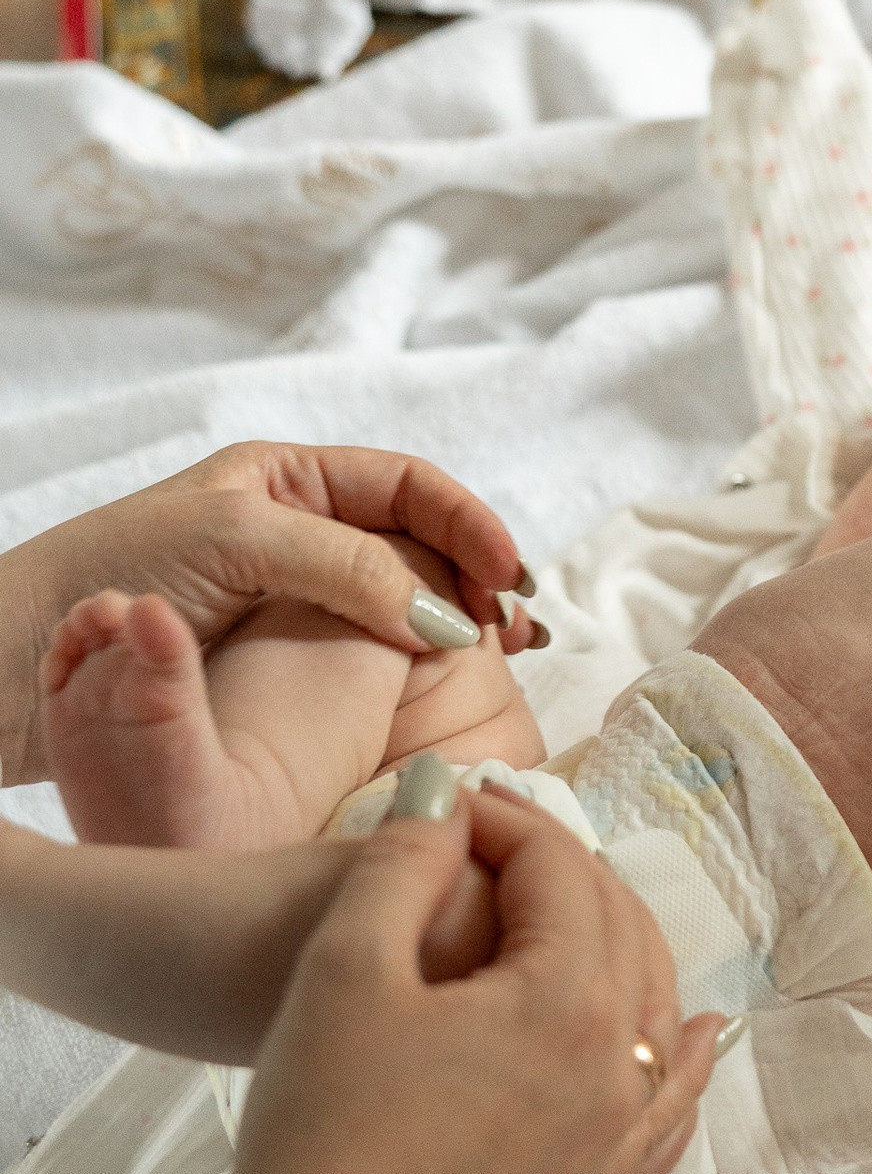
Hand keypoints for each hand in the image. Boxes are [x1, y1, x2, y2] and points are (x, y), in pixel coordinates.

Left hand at [0, 445, 538, 784]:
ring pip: (397, 602)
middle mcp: (292, 532)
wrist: (14, 659)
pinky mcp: (274, 663)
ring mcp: (286, 599)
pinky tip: (438, 693)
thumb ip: (344, 567)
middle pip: (418, 543)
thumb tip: (444, 618)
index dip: (469, 524)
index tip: (509, 577)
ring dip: (455, 625)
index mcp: (284, 480)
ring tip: (498, 661)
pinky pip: (363, 657)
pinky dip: (412, 670)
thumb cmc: (110, 579)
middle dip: (478, 577)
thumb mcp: (236, 544)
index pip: (408, 486)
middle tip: (519, 630)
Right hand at [209, 792, 721, 1173]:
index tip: (446, 807)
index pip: (561, 870)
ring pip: (652, 1006)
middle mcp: (621, 1062)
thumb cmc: (322, 1123)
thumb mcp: (343, 965)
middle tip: (489, 846)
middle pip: (620, 927)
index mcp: (570, 996)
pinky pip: (668, 1103)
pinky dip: (680, 1055)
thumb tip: (446, 797)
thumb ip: (403, 861)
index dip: (504, 820)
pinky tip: (692, 1033)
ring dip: (616, 940)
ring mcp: (620, 1135)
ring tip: (562, 907)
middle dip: (561, 870)